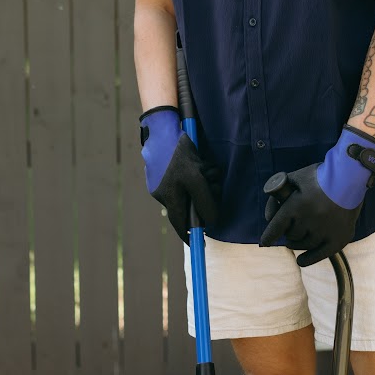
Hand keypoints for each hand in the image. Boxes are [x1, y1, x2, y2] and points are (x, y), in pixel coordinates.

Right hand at [140, 106, 220, 241]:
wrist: (163, 129)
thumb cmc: (178, 154)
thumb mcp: (196, 178)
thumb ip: (204, 202)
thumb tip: (210, 221)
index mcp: (169, 198)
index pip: (180, 224)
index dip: (189, 236)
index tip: (197, 244)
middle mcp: (163, 192)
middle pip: (189, 205)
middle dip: (204, 198)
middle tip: (213, 185)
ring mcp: (162, 180)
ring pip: (190, 189)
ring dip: (202, 181)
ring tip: (205, 166)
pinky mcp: (165, 168)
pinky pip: (185, 177)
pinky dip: (195, 172)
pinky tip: (196, 159)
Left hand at [259, 127, 374, 266]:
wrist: (351, 176)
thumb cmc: (320, 176)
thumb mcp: (295, 179)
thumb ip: (278, 195)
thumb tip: (269, 217)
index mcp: (296, 206)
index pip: (276, 228)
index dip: (268, 237)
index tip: (264, 242)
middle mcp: (309, 221)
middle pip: (291, 236)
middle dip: (289, 232)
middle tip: (292, 226)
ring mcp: (325, 231)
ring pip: (304, 245)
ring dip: (297, 243)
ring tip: (296, 239)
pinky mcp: (339, 238)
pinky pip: (320, 255)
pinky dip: (309, 259)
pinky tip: (301, 261)